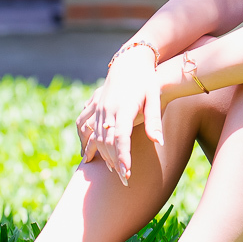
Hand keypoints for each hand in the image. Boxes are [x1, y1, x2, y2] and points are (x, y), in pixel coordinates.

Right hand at [76, 46, 164, 184]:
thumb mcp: (154, 97)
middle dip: (115, 161)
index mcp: (123, 107)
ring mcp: (98, 107)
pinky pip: (84, 126)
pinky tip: (88, 155)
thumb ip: (153, 120)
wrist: (130, 61)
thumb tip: (158, 141)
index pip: (121, 137)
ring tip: (112, 170)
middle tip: (125, 179)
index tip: (127, 173)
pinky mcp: (94, 106)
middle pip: (107, 141)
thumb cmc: (147, 81)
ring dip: (101, 155)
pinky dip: (85, 141)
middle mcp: (108, 108)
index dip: (122, 156)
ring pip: (95, 136)